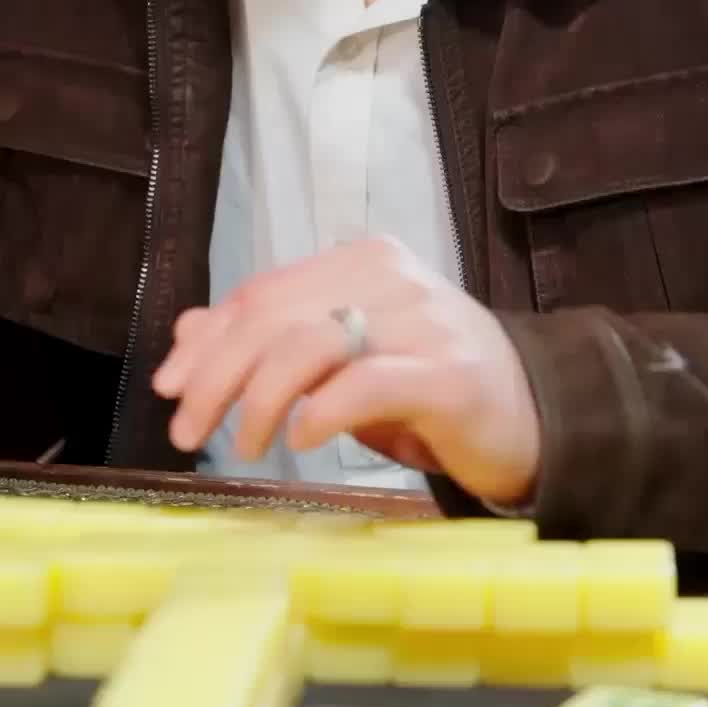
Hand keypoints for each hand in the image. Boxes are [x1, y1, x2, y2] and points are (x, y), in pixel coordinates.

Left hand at [152, 236, 540, 506]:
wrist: (538, 415)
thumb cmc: (430, 386)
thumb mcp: (344, 357)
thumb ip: (272, 338)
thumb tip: (187, 333)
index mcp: (362, 262)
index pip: (263, 293)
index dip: (208, 341)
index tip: (169, 387)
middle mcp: (392, 278)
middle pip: (275, 316)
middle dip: (216, 376)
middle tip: (188, 430)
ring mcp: (424, 322)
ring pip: (310, 345)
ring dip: (259, 401)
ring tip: (246, 445)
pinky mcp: (449, 376)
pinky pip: (365, 384)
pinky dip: (320, 412)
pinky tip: (300, 440)